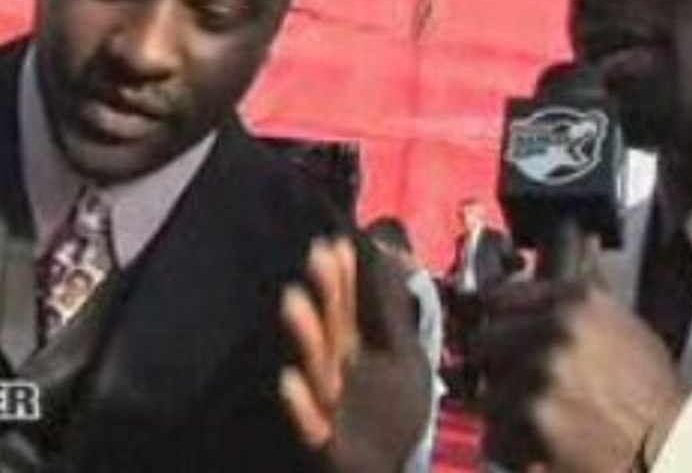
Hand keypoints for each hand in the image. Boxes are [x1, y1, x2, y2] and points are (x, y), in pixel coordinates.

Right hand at [280, 238, 430, 472]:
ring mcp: (327, 406)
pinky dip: (298, 405)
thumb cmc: (391, 415)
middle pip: (331, 329)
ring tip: (292, 300)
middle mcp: (336, 371)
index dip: (344, 278)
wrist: (387, 472)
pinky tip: (287, 382)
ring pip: (316, 369)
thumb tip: (393, 258)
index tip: (337, 242)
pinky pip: (310, 424)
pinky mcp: (324, 444)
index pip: (348, 308)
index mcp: (356, 349)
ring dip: (306, 337)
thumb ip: (393, 313)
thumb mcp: (405, 359)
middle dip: (326, 294)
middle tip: (317, 254)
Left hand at [482, 281, 685, 472]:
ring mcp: (539, 377)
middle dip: (497, 365)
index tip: (494, 332)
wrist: (671, 449)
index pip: (500, 296)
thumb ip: (567, 309)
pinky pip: (495, 435)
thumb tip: (520, 303)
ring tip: (544, 419)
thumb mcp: (620, 326)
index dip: (496, 319)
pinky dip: (512, 446)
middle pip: (485, 341)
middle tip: (522, 384)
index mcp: (577, 300)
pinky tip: (543, 445)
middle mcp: (555, 331)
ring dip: (506, 410)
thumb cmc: (650, 393)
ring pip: (486, 392)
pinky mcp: (531, 423)